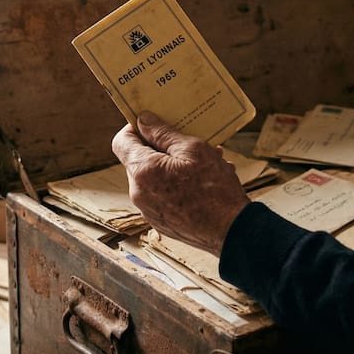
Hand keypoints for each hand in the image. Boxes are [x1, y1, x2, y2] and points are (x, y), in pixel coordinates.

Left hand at [112, 111, 250, 255]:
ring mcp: (149, 210)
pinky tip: (202, 182)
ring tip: (204, 162)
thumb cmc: (215, 190)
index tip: (153, 123)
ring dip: (173, 166)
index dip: (134, 128)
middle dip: (161, 147)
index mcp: (143, 171)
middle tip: (187, 142)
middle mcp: (139, 193)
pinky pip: (162, 195)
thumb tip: (143, 120)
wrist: (232, 233)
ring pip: (154, 177)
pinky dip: (176, 185)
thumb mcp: (193, 150)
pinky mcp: (161, 222)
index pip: (121, 141)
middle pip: (139, 159)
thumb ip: (163, 134)